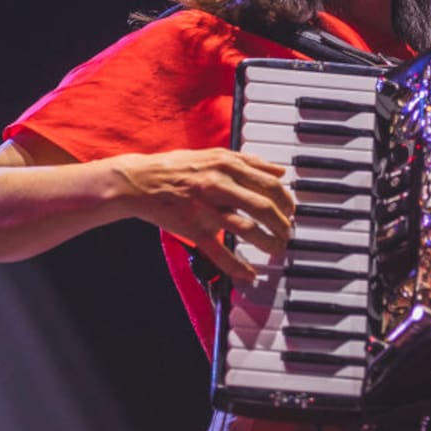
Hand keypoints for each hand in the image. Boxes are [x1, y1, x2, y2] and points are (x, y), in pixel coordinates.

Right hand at [118, 148, 294, 283]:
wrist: (139, 181)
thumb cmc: (179, 167)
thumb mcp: (215, 155)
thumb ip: (248, 162)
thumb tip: (279, 170)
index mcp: (227, 166)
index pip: (270, 183)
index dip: (287, 200)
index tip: (291, 210)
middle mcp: (219, 186)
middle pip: (264, 206)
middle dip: (283, 223)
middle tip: (288, 232)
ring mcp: (205, 209)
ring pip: (247, 229)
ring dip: (269, 242)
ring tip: (277, 249)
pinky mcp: (193, 230)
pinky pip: (219, 252)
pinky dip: (237, 266)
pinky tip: (250, 275)